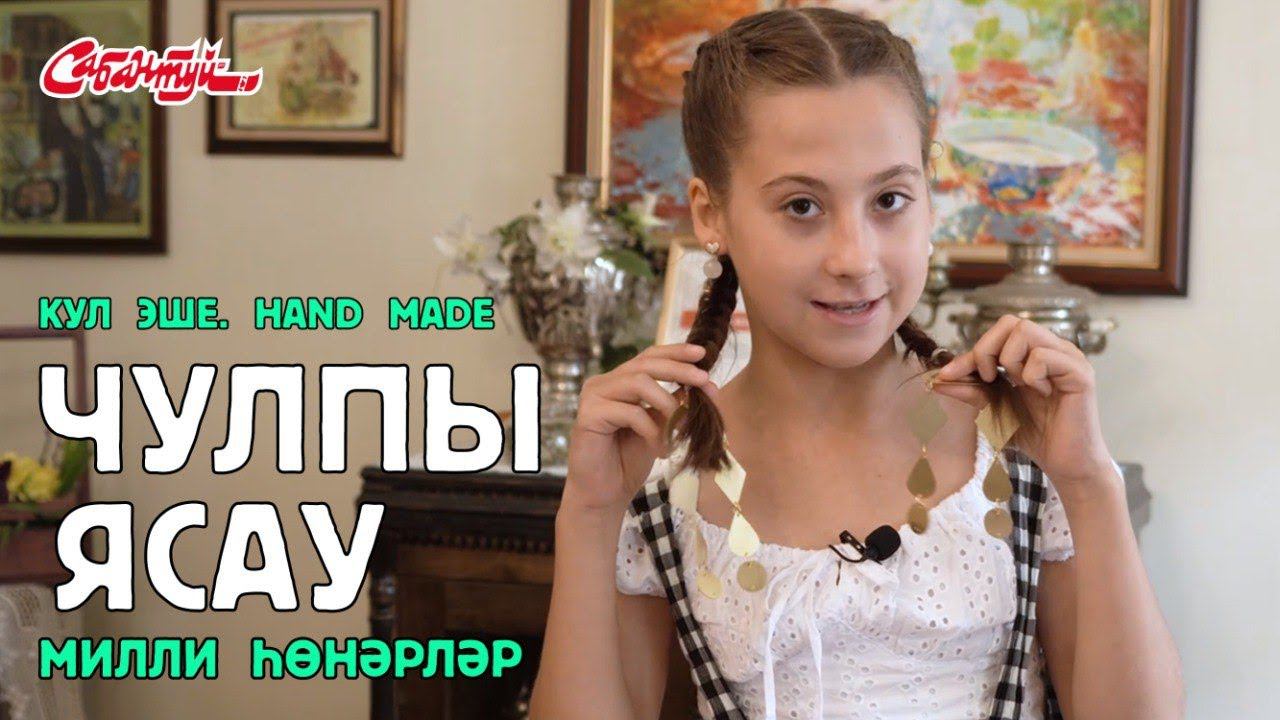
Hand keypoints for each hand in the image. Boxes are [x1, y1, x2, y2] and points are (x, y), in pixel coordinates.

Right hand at [563, 343, 718, 512]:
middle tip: (704, 381)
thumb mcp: (659, 426)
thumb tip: (705, 384)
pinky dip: (652, 429)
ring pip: (639, 382)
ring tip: (681, 427)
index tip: (701, 353)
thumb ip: (673, 404)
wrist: (604, 494)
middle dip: (679, 370)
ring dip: (668, 403)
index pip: (648, 356)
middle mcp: (603, 383)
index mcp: (619, 382)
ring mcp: (593, 397)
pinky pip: (630, 412)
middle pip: (645, 364)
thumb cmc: (628, 460)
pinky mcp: (588, 415)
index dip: (675, 352)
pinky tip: (660, 448)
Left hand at [928, 315, 1114, 493]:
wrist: (1064, 464)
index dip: (971, 350)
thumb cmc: (1034, 434)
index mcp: (1035, 352)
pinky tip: (1042, 394)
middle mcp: (1054, 348)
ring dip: (1010, 361)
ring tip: (1019, 386)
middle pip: (1011, 322)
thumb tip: (939, 379)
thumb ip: (972, 390)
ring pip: (1025, 332)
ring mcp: (1069, 358)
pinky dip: (1031, 376)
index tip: (948, 374)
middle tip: (988, 379)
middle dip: (987, 350)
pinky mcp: (1081, 373)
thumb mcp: (994, 408)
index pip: (999, 332)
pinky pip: (1043, 357)